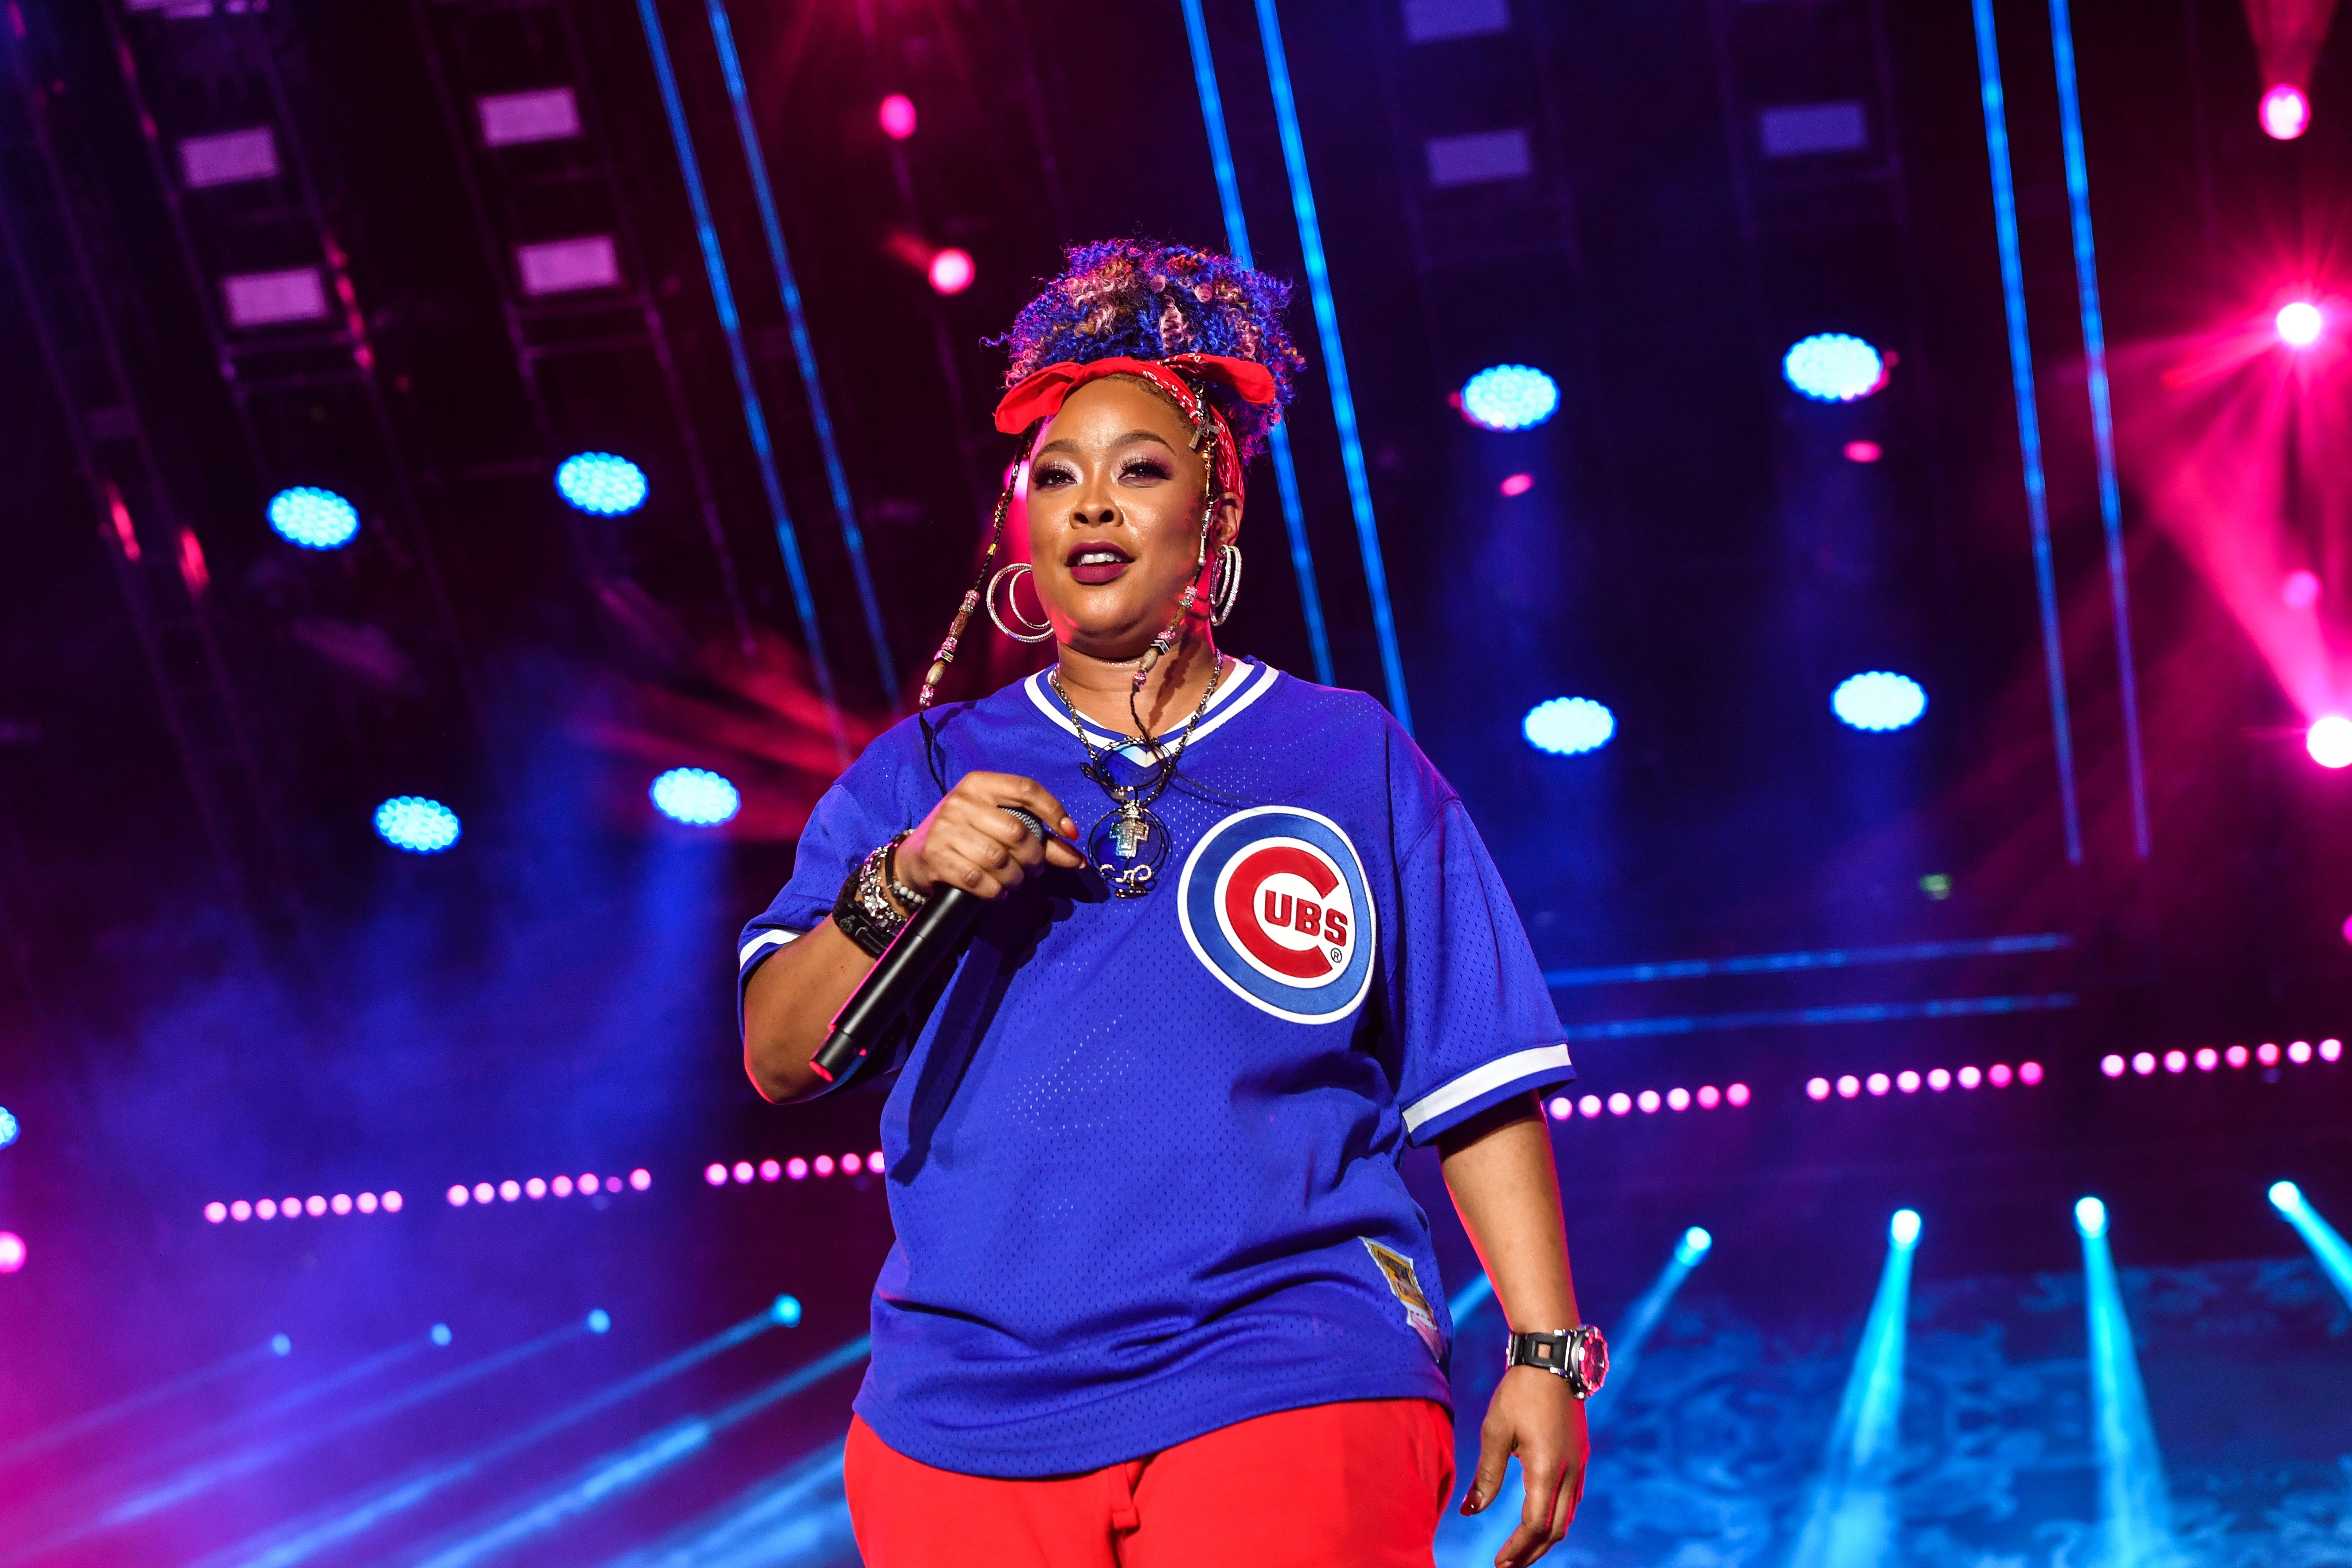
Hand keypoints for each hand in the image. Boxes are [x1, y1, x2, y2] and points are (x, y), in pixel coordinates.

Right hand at [895, 772, 1083, 901]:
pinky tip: (998, 891)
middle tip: (1035, 869)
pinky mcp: (936, 856)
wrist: (917, 857)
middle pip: (1017, 831)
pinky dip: (996, 891)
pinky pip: (979, 879)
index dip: (1054, 811)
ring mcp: (946, 828)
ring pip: (999, 859)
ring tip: (1016, 881)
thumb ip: (1041, 840)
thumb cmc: (968, 838)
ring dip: (1016, 878)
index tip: (1070, 834)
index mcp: (980, 784)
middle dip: (1034, 857)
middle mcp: (961, 801)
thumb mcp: (1000, 827)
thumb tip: (1078, 859)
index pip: (1026, 789)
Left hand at [1462, 1366, 1588, 1567]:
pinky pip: (1573, 1499)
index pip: (1535, 1526)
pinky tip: (1540, 1517)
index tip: (1499, 1563)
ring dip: (1545, 1537)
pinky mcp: (1581, 1455)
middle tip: (1508, 1564)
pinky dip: (1557, 1516)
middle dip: (1532, 1552)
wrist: (1551, 1359)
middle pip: (1556, 1529)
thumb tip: (1469, 1512)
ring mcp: (1580, 1465)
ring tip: (1521, 1548)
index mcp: (1547, 1470)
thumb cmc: (1519, 1392)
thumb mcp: (1495, 1432)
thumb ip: (1486, 1476)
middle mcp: (1570, 1472)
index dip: (1517, 1549)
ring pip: (1568, 1516)